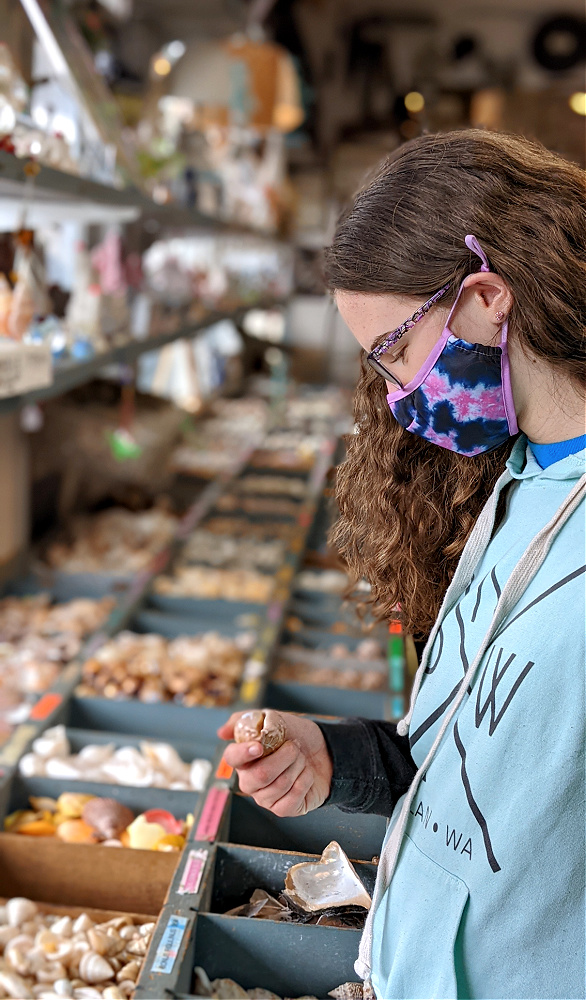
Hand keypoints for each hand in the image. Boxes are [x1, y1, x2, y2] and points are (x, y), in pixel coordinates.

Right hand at [218, 710, 332, 816]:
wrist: (324, 751)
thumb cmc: (296, 736)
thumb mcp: (275, 719)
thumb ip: (248, 720)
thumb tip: (221, 733)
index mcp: (244, 758)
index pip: (232, 758)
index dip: (244, 753)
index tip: (259, 747)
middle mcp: (250, 781)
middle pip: (260, 775)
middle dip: (284, 757)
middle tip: (295, 746)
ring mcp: (265, 798)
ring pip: (280, 784)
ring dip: (298, 766)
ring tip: (301, 758)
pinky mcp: (282, 809)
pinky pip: (292, 799)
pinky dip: (305, 781)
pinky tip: (306, 774)